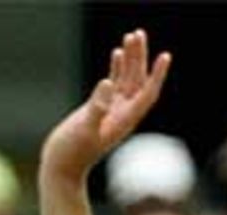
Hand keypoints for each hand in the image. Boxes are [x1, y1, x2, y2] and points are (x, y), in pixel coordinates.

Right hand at [41, 28, 171, 183]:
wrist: (61, 168)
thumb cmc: (71, 154)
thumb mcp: (84, 129)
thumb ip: (97, 107)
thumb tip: (107, 83)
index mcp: (124, 120)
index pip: (147, 94)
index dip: (157, 75)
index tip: (165, 56)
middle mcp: (122, 115)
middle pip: (138, 82)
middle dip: (141, 58)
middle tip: (139, 34)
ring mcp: (112, 112)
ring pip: (127, 80)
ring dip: (131, 59)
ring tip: (132, 36)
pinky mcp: (100, 110)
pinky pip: (114, 85)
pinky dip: (117, 68)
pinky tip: (117, 53)